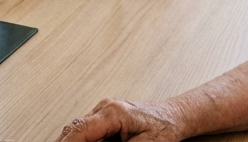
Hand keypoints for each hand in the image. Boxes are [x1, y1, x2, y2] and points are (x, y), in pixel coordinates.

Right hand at [56, 99, 182, 141]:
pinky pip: (86, 129)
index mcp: (113, 112)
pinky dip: (81, 140)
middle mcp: (105, 108)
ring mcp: (103, 110)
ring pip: (78, 128)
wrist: (174, 117)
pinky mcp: (105, 117)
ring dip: (73, 141)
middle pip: (74, 128)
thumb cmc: (164, 129)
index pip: (80, 130)